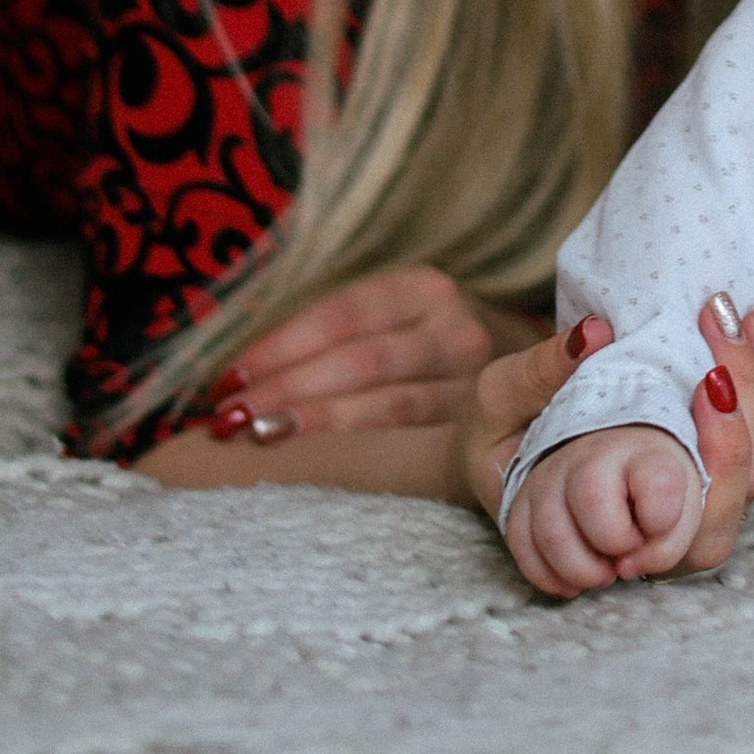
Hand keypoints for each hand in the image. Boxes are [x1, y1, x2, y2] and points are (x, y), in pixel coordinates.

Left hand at [205, 265, 543, 442]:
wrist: (528, 371)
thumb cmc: (425, 344)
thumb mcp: (389, 315)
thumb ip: (327, 334)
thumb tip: (234, 373)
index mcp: (421, 287)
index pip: (340, 315)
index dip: (280, 347)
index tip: (226, 380)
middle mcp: (454, 326)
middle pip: (360, 360)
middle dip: (287, 390)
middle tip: (228, 420)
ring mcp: (474, 380)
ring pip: (386, 406)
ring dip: (316, 424)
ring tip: (259, 439)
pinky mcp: (479, 426)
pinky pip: (412, 442)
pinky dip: (357, 453)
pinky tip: (318, 465)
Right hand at [460, 295, 753, 567]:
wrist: (498, 457)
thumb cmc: (494, 439)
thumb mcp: (495, 403)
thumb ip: (536, 376)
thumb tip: (594, 335)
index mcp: (604, 534)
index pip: (683, 526)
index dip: (715, 457)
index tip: (709, 380)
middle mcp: (656, 537)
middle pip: (735, 497)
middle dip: (743, 408)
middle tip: (720, 321)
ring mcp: (686, 510)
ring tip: (740, 315)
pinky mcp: (704, 475)